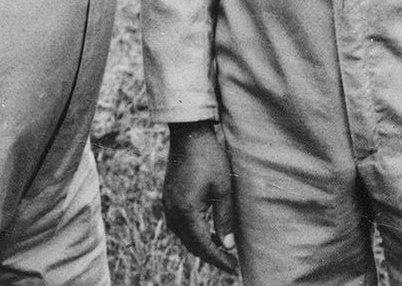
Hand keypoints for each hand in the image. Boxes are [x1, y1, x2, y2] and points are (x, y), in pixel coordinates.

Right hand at [162, 121, 237, 271]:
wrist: (188, 134)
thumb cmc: (209, 158)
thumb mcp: (222, 188)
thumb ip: (224, 219)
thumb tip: (228, 245)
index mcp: (186, 211)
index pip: (203, 245)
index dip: (218, 259)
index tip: (233, 268)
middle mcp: (173, 210)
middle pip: (191, 244)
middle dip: (210, 255)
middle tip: (229, 262)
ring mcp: (167, 203)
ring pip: (183, 235)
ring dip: (200, 244)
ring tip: (219, 247)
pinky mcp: (168, 196)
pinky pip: (178, 224)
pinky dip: (191, 232)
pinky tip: (204, 229)